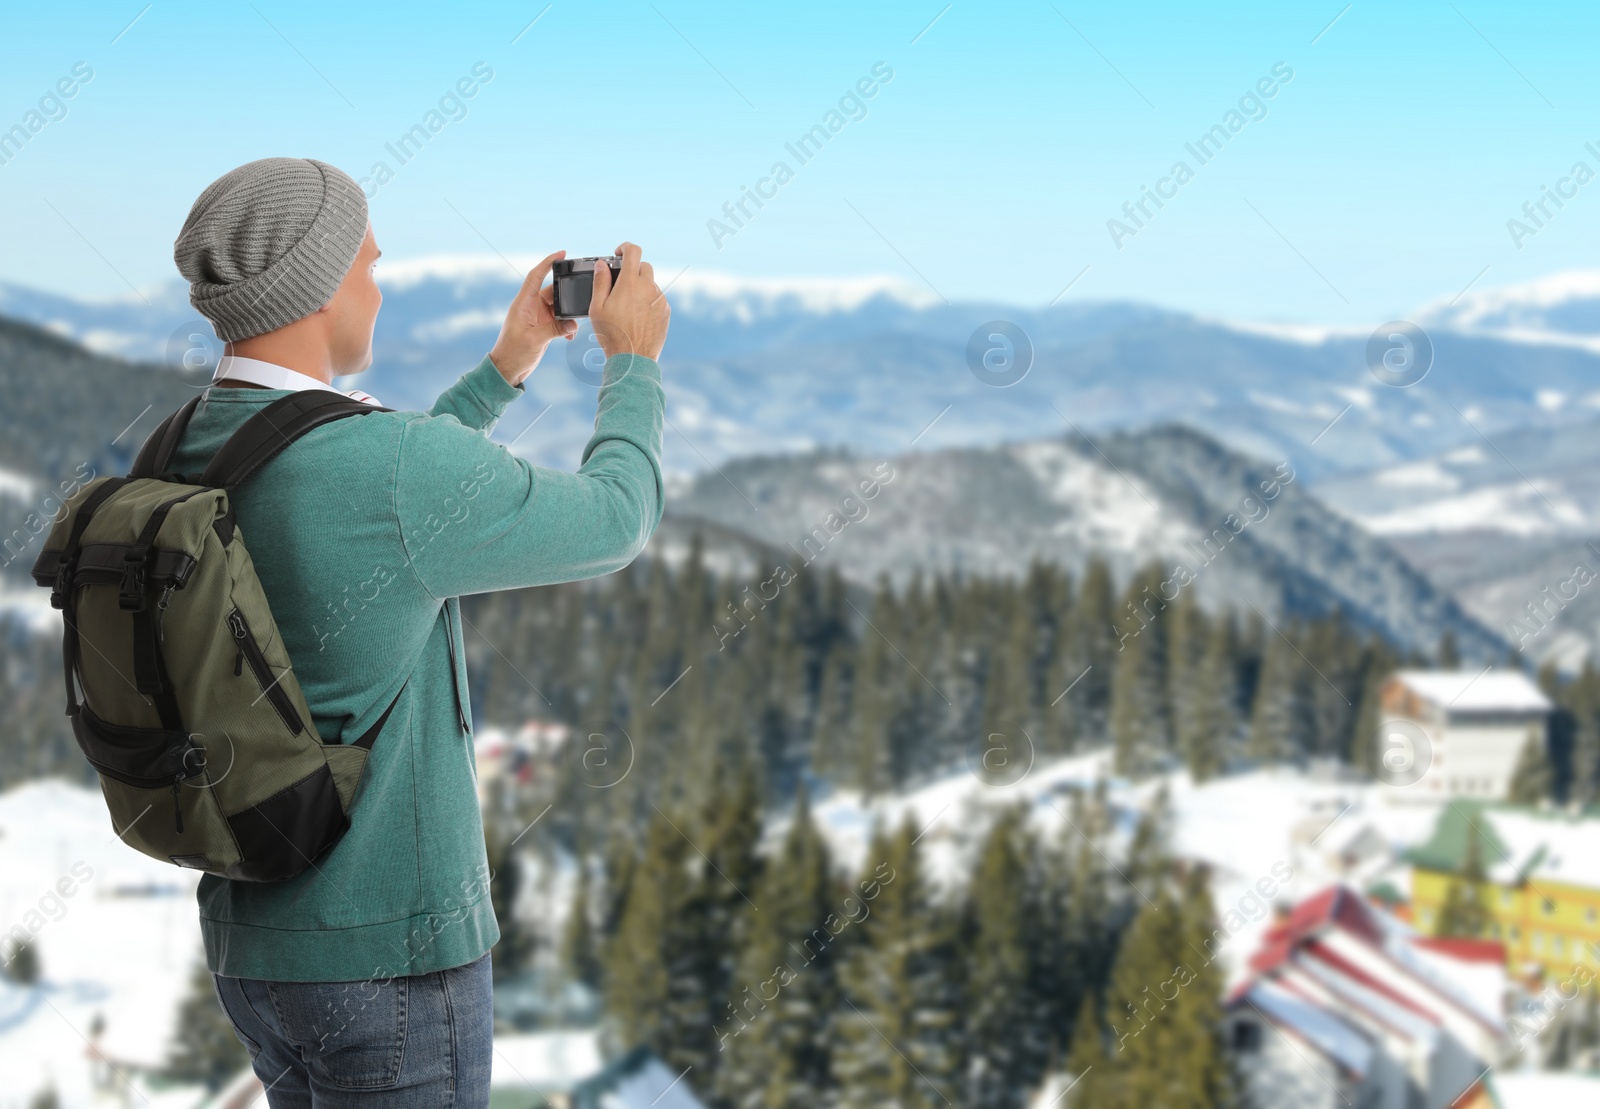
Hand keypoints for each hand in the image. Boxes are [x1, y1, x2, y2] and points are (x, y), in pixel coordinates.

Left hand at [488, 251, 577, 385]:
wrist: (507, 370)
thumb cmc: (512, 353)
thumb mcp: (535, 340)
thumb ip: (555, 330)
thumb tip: (573, 324)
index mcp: (523, 304)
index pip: (536, 276)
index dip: (548, 263)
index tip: (562, 253)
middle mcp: (530, 308)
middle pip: (552, 293)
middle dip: (566, 297)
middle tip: (578, 303)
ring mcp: (537, 318)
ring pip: (558, 308)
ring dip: (567, 317)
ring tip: (573, 328)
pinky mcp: (542, 328)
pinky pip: (559, 321)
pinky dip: (566, 327)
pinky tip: (569, 336)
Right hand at [589, 242, 669, 361]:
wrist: (634, 359)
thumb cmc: (612, 335)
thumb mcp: (597, 307)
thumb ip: (600, 282)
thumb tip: (601, 264)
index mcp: (630, 283)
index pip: (633, 251)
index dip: (625, 248)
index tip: (618, 254)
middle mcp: (648, 288)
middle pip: (643, 266)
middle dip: (632, 269)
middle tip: (620, 283)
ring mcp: (660, 300)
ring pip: (650, 284)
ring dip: (640, 287)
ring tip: (627, 306)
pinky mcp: (666, 311)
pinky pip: (657, 298)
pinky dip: (647, 300)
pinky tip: (637, 316)